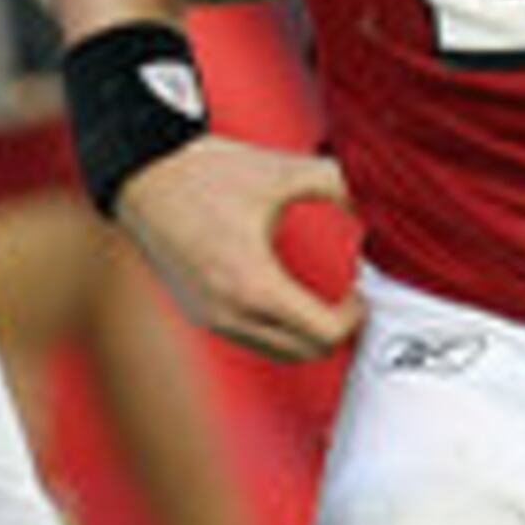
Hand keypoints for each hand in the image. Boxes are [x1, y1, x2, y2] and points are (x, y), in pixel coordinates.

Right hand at [113, 134, 359, 362]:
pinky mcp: (199, 315)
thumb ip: (338, 184)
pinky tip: (291, 299)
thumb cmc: (208, 172)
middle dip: (338, 330)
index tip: (364, 290)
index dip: (357, 317)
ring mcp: (210, 319)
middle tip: (355, 299)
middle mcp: (229, 313)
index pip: (325, 333)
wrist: (144, 173)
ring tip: (327, 301)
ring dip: (308, 335)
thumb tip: (380, 200)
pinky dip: (279, 331)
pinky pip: (253, 340)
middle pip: (307, 352)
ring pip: (279, 352)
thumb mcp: (282, 172)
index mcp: (253, 284)